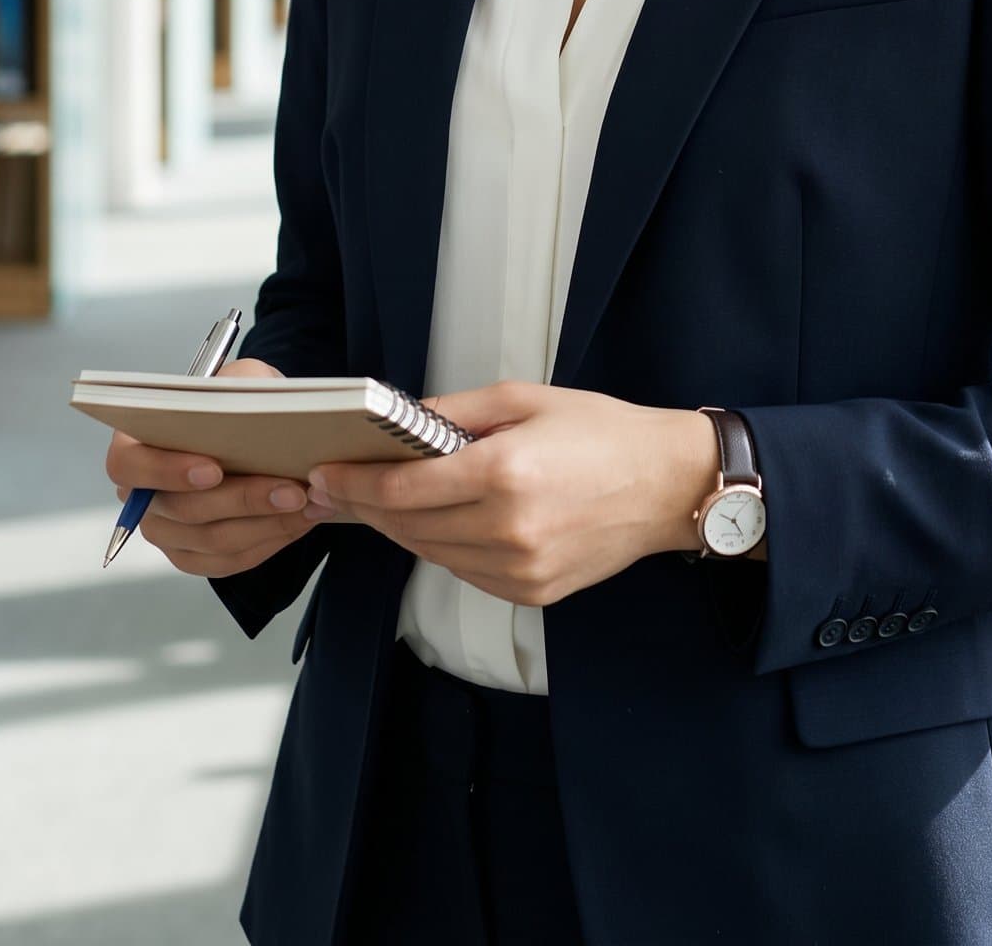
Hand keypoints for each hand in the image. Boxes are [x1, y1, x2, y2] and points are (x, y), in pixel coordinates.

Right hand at [103, 357, 317, 578]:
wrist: (249, 428)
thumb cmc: (236, 400)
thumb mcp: (239, 377)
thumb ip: (240, 385)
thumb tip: (258, 406)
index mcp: (135, 445)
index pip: (129, 465)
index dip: (166, 471)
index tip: (214, 469)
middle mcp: (142, 496)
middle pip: (182, 510)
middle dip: (243, 500)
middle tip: (292, 490)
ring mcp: (166, 532)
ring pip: (211, 541)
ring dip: (265, 525)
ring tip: (307, 504)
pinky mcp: (193, 556)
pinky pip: (228, 561)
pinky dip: (267, 543)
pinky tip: (298, 522)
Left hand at [301, 382, 722, 609]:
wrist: (665, 486)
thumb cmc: (602, 434)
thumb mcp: (526, 399)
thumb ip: (458, 411)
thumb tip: (403, 423)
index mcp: (505, 473)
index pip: (404, 488)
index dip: (355, 483)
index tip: (326, 475)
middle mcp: (509, 528)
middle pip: (408, 525)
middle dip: (366, 506)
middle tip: (334, 489)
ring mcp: (520, 568)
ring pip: (431, 553)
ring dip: (401, 528)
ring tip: (379, 502)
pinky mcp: (531, 592)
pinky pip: (464, 571)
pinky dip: (442, 547)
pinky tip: (438, 522)